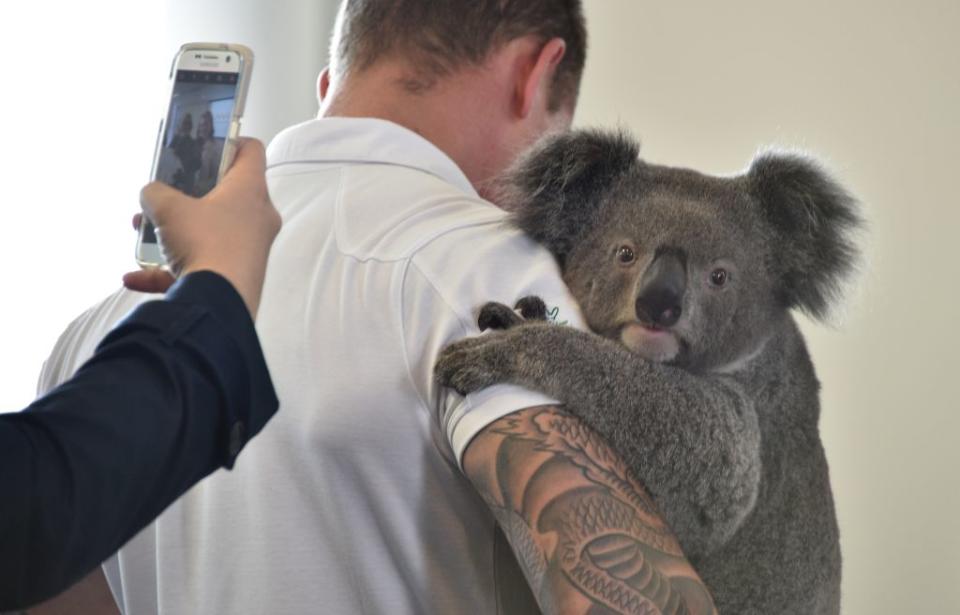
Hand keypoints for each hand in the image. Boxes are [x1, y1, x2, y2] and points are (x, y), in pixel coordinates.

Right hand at [124, 139, 280, 315]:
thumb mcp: (169, 208)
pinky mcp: (237, 279)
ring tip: (140, 233)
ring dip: (173, 233)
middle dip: (187, 195)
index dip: (230, 142)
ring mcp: (249, 251)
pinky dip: (169, 272)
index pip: (251, 151)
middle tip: (163, 196)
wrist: (219, 304)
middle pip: (225, 195)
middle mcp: (257, 219)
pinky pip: (200, 269)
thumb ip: (155, 194)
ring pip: (209, 233)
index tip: (205, 145)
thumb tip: (151, 195)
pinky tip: (133, 278)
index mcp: (250, 191)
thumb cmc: (204, 242)